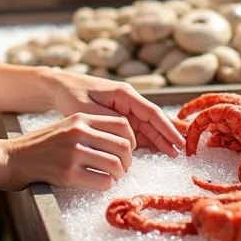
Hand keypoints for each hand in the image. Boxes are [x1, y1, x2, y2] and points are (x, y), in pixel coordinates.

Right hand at [0, 113, 133, 190]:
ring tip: (112, 178)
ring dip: (119, 175)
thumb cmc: (41, 145)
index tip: (127, 151)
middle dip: (128, 161)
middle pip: (123, 145)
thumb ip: (89, 128)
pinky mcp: (67, 173)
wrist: (13, 158)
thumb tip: (119, 140)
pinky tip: (100, 184)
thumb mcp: (66, 126)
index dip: (131, 140)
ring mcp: (73, 153)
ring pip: (115, 165)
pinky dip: (107, 185)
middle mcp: (79, 132)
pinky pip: (102, 181)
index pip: (122, 124)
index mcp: (80, 118)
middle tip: (122, 169)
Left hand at [46, 69, 184, 157]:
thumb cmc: (71, 95)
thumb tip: (128, 137)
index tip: (178, 141)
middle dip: (167, 135)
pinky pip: (136, 129)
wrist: (59, 87)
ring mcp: (124, 108)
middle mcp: (128, 100)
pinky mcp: (118, 116)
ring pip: (146, 126)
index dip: (166, 128)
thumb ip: (109, 122)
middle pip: (152, 120)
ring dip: (159, 139)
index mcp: (124, 94)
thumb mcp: (88, 109)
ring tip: (173, 153)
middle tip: (181, 152)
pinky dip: (146, 139)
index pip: (151, 112)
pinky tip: (155, 150)